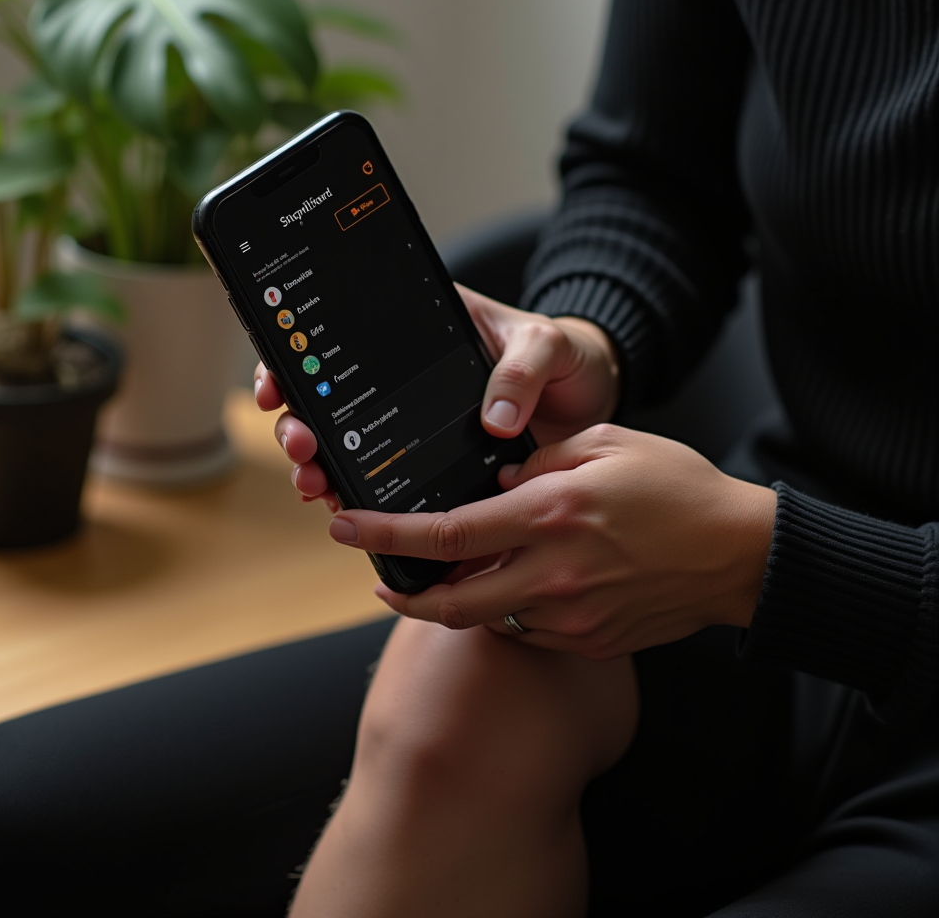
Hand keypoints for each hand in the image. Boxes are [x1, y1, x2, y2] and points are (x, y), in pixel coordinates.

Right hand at [253, 285, 620, 504]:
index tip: (280, 385)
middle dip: (301, 426)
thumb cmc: (565, 356)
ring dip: (322, 466)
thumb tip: (493, 416)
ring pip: (350, 445)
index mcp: (420, 334)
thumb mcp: (547, 346)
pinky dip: (364, 496)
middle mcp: (406, 382)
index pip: (340, 339)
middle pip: (332, 401)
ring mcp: (416, 425)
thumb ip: (522, 368)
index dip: (298, 361)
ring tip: (317, 487)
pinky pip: (388, 479)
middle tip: (300, 447)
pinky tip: (351, 511)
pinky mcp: (436, 464)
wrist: (590, 395)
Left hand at [327, 425, 776, 658]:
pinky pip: (528, 632)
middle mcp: (553, 572)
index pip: (446, 532)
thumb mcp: (605, 445)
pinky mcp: (589, 640)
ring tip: (446, 575)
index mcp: (550, 514)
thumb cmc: (677, 488)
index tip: (346, 527)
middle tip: (377, 578)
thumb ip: (540, 461)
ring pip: (485, 618)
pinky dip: (507, 610)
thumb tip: (496, 484)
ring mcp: (571, 614)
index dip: (385, 533)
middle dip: (400, 592)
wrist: (738, 554)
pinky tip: (514, 585)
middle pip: (449, 599)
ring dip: (455, 600)